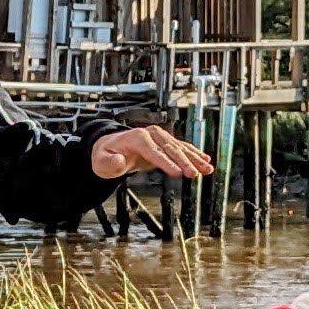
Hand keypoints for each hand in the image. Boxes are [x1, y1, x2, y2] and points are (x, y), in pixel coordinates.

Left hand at [90, 125, 214, 181]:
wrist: (111, 146)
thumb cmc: (105, 155)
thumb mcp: (100, 162)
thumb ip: (108, 163)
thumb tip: (119, 161)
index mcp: (136, 138)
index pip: (154, 151)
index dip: (166, 162)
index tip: (178, 173)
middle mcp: (150, 134)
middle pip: (170, 148)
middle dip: (184, 162)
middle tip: (194, 175)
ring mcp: (160, 137)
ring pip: (180, 147)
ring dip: (194, 158)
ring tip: (207, 169)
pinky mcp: (165, 142)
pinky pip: (182, 148)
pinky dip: (194, 154)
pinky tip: (205, 161)